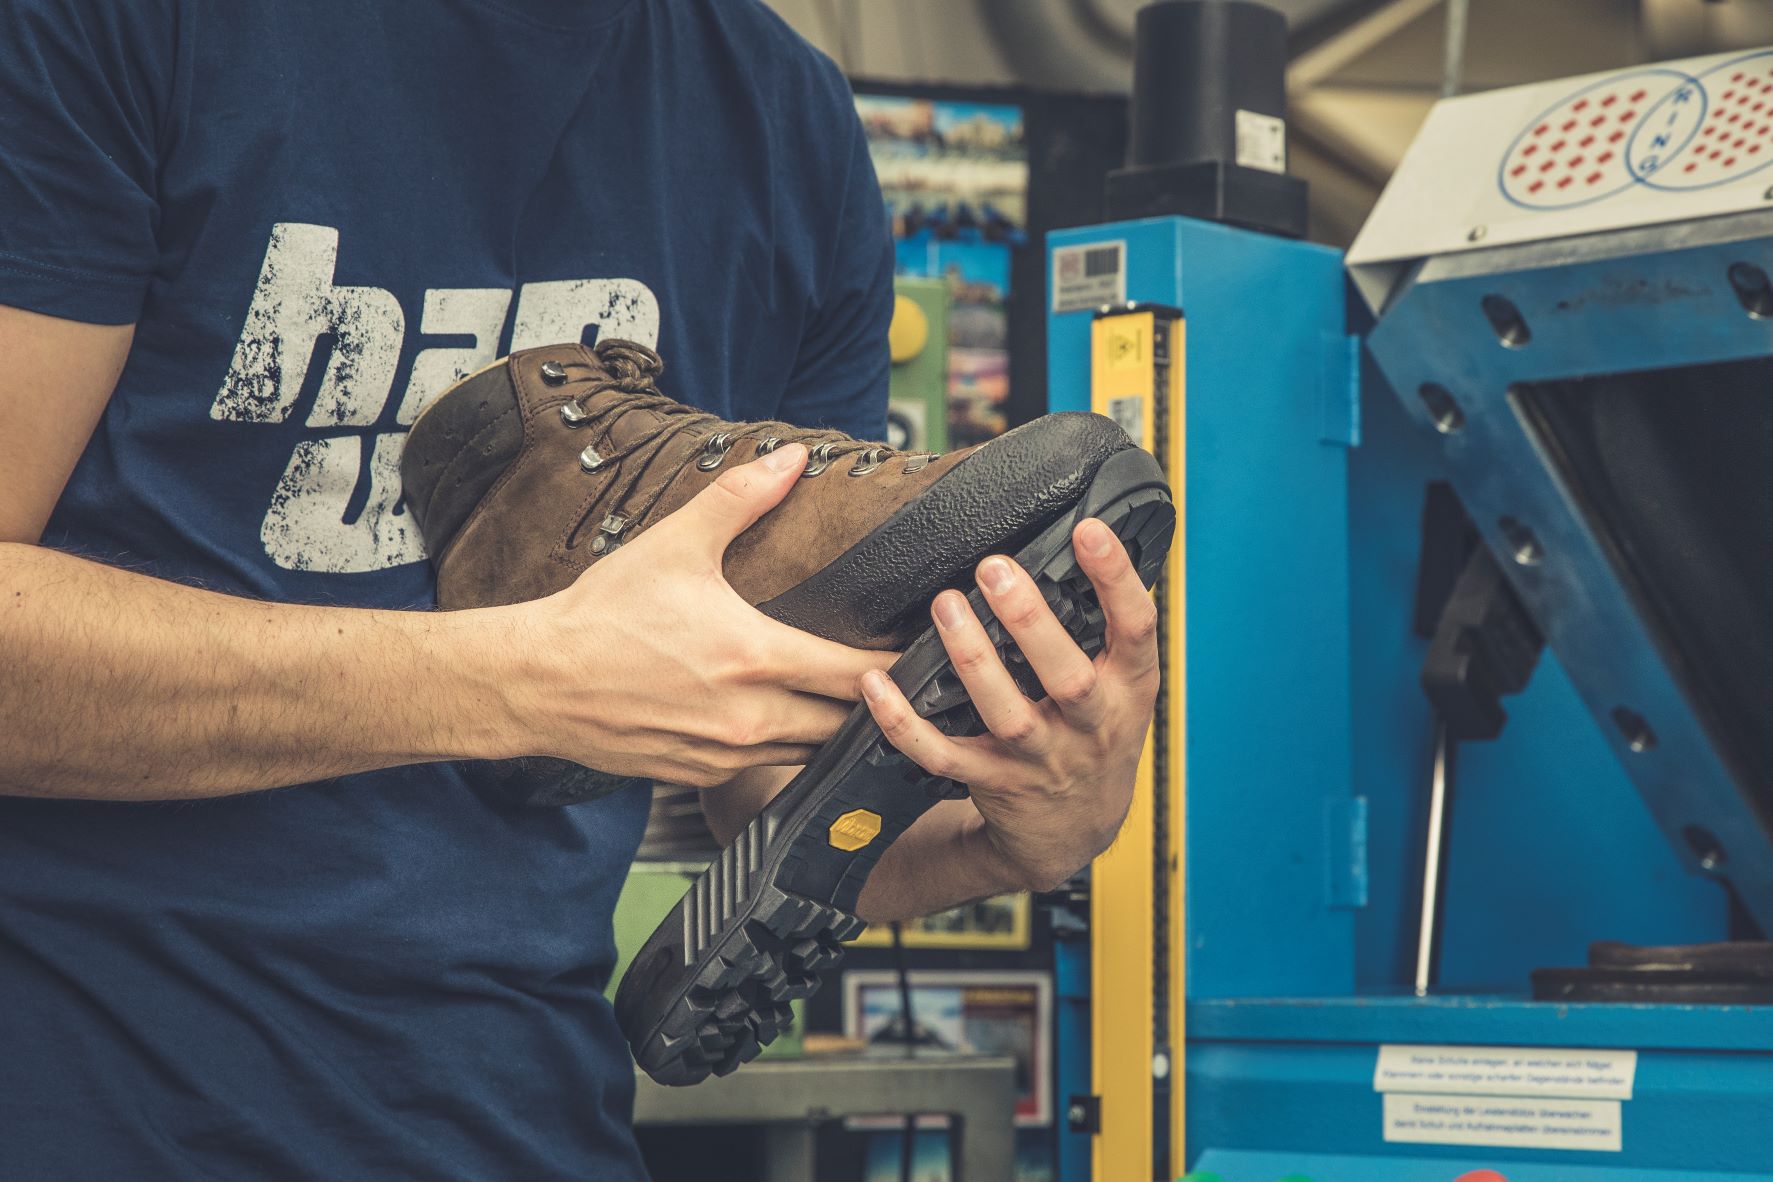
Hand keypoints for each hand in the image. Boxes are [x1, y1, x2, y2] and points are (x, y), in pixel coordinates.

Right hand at [504, 444, 893, 787]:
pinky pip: (765, 769)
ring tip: (849, 703)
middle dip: (874, 704)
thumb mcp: (675, 544)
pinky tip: (785, 722)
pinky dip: (784, 748)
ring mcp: (726, 755)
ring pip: (809, 752)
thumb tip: (792, 459)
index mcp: (755, 657)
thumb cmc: (603, 613)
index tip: (922, 652)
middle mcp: (750, 717)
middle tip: (896, 681)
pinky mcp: (700, 776)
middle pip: (847, 724)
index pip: (859, 676)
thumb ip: (741, 499)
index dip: (900, 668)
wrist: (536, 680)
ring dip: (832, 731)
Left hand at [859, 519, 1158, 892]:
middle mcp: (1090, 727)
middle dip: (1031, 622)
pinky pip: (941, 754)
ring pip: (1006, 715)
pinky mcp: (991, 781)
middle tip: (996, 567)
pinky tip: (877, 683)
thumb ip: (1107, 627)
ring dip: (973, 660)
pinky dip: (904, 723)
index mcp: (1128, 690)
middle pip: (1068, 678)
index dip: (1117, 580)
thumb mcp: (1123, 685)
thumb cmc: (1095, 734)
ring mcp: (1039, 760)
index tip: (1089, 529)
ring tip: (947, 605)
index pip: (1136, 630)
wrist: (1075, 831)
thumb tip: (1090, 534)